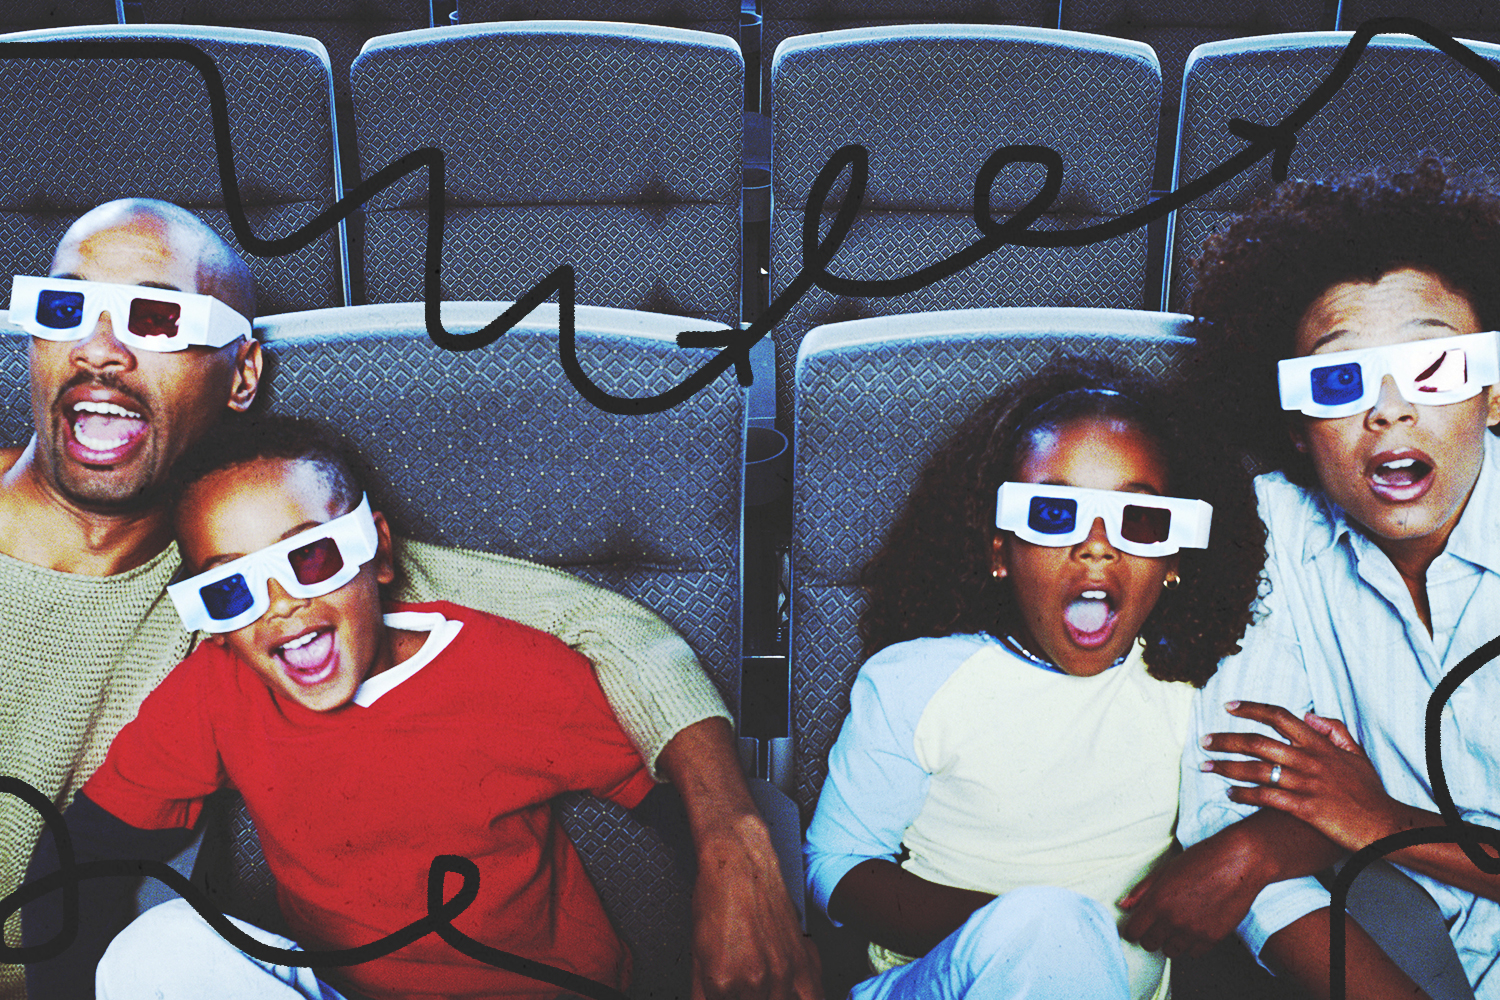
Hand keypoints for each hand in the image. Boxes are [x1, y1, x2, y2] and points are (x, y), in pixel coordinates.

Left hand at [690, 812, 822, 999]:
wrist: (739, 863)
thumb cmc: (717, 899)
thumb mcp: (697, 953)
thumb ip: (701, 992)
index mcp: (723, 981)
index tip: (723, 995)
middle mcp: (757, 980)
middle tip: (742, 992)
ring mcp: (784, 971)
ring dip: (773, 998)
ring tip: (765, 991)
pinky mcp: (804, 960)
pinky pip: (812, 995)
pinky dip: (802, 998)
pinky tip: (790, 994)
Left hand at [1119, 829, 1269, 957]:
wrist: (1239, 862)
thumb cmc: (1201, 860)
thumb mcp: (1166, 869)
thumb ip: (1142, 890)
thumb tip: (1123, 906)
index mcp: (1158, 900)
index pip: (1134, 931)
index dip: (1132, 930)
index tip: (1136, 927)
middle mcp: (1174, 919)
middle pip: (1150, 944)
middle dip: (1149, 936)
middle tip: (1157, 925)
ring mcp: (1194, 930)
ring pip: (1171, 952)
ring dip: (1170, 941)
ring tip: (1177, 925)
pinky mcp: (1214, 937)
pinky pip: (1194, 953)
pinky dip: (1191, 945)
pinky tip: (1194, 929)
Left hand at [1201, 701, 1413, 852]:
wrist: (1387, 827)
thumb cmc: (1371, 793)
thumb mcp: (1358, 755)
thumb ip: (1335, 730)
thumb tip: (1309, 714)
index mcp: (1321, 745)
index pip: (1280, 717)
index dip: (1251, 709)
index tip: (1228, 706)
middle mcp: (1310, 760)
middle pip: (1259, 742)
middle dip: (1226, 739)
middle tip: (1204, 740)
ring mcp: (1307, 784)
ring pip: (1257, 769)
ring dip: (1226, 766)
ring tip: (1205, 766)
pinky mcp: (1306, 808)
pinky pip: (1267, 797)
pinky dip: (1244, 794)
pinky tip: (1229, 794)